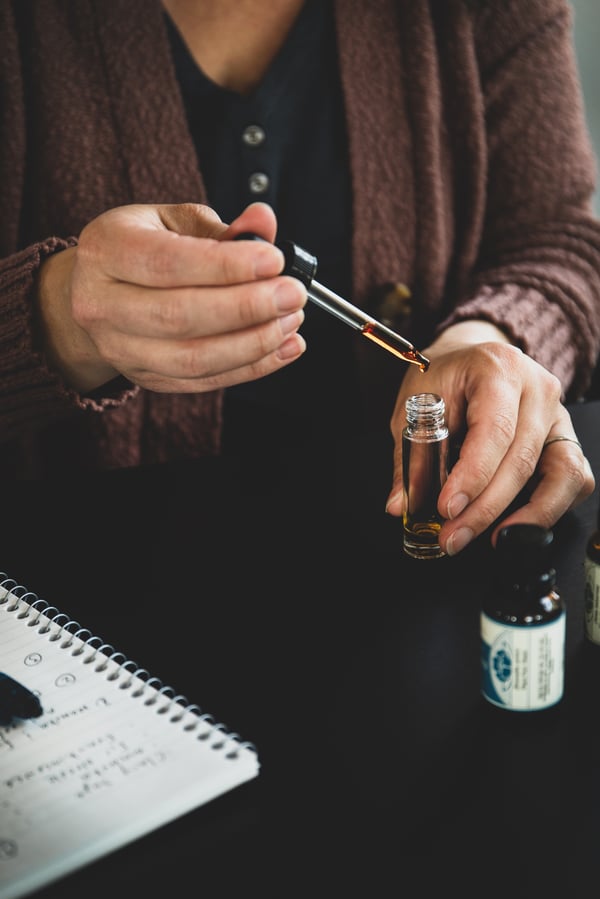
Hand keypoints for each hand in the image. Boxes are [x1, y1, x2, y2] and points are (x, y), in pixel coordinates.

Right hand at [35, 201, 305, 393]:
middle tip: (292, 294)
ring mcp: (120, 349)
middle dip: (246, 307)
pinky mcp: (146, 378)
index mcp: (106, 250)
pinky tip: (284, 348)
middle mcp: (101, 304)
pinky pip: (204, 381)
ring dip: (253, 343)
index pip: (167, 263)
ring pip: (193, 358)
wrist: (99, 294)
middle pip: (178, 316)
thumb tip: (264, 222)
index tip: (274, 261)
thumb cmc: (144, 249)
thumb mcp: (174, 222)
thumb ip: (222, 226)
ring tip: (290, 321)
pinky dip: (251, 368)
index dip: (225, 266)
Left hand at [385, 322, 594, 554]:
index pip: (494, 430)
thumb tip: (402, 504)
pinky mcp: (566, 439)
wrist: (470, 361)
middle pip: (523, 459)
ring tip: (492, 539)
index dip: (472, 476)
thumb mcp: (415, 406)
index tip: (448, 507)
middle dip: (486, 508)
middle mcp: (538, 389)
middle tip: (454, 536)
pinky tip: (516, 526)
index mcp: (499, 369)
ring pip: (562, 474)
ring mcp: (559, 414)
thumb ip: (410, 457)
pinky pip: (574, 480)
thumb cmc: (444, 380)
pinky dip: (550, 508)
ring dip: (528, 516)